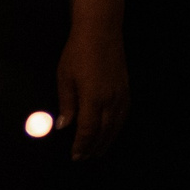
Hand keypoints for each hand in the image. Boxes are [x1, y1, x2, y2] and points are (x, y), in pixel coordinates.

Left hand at [57, 23, 129, 159]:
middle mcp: (110, 101)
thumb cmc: (78, 52)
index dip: (81, 146)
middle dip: (93, 147)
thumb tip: (64, 126)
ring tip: (96, 151)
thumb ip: (66, 104)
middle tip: (84, 158)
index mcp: (93, 99)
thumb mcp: (65, 77)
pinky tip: (110, 132)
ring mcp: (121, 96)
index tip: (75, 156)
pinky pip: (123, 117)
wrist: (101, 32)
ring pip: (115, 127)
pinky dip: (116, 129)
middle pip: (103, 133)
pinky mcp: (126, 91)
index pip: (88, 131)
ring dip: (106, 141)